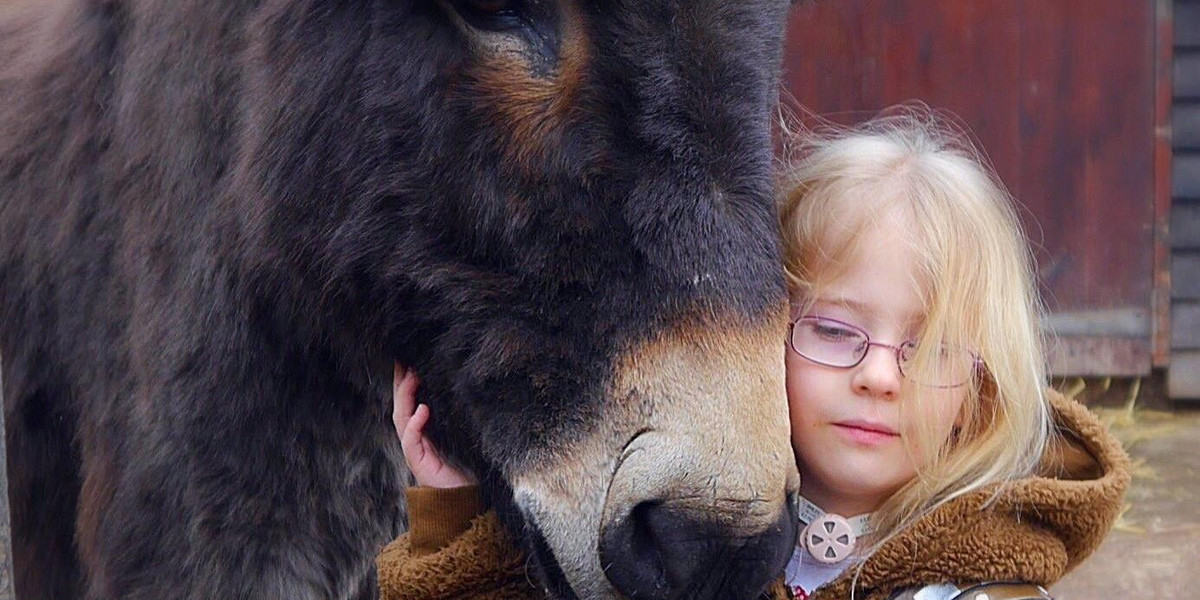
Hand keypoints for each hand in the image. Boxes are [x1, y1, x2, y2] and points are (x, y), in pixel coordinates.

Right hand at [392, 363, 475, 488]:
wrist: (467, 496)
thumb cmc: (468, 463)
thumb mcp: (464, 432)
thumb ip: (459, 414)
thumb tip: (464, 385)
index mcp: (424, 427)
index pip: (411, 399)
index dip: (408, 379)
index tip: (410, 357)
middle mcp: (415, 435)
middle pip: (401, 404)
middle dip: (401, 381)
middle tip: (404, 359)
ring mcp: (414, 448)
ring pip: (401, 417)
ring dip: (406, 396)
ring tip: (413, 377)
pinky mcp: (417, 461)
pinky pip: (410, 439)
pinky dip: (414, 424)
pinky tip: (422, 410)